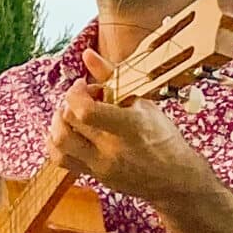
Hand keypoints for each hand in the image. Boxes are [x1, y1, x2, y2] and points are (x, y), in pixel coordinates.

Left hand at [46, 51, 206, 207]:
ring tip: (70, 115)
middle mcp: (112, 149)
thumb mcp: (143, 103)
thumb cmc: (163, 137)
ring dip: (57, 124)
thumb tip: (87, 54)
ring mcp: (101, 166)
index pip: (85, 111)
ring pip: (58, 145)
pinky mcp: (94, 177)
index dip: (75, 92)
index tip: (83, 86)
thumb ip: (111, 77)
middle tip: (80, 99)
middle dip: (68, 104)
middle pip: (69, 124)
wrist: (175, 178)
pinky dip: (56, 142)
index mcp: (129, 127)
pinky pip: (61, 160)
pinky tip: (68, 131)